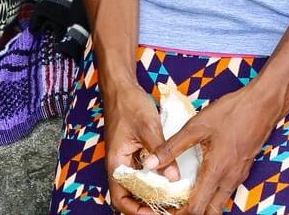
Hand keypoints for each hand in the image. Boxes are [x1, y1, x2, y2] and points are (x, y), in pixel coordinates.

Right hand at [100, 77, 172, 214]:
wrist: (122, 87)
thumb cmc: (130, 104)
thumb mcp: (148, 127)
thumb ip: (160, 151)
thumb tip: (173, 178)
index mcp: (116, 163)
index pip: (121, 199)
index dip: (136, 211)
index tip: (155, 213)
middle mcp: (119, 166)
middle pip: (129, 197)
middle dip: (146, 207)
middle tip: (168, 210)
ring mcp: (126, 160)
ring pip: (136, 187)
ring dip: (150, 195)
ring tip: (171, 200)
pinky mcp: (133, 153)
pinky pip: (142, 174)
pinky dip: (153, 181)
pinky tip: (169, 180)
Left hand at [147, 79, 285, 214]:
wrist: (264, 103)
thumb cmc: (233, 111)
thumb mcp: (197, 126)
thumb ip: (172, 147)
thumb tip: (150, 163)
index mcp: (217, 171)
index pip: (196, 209)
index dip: (179, 214)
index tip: (165, 209)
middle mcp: (230, 179)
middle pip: (210, 213)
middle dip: (191, 213)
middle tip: (174, 207)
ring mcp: (239, 175)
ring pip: (219, 203)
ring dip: (202, 205)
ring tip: (184, 196)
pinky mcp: (243, 169)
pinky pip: (226, 191)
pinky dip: (212, 194)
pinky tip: (201, 181)